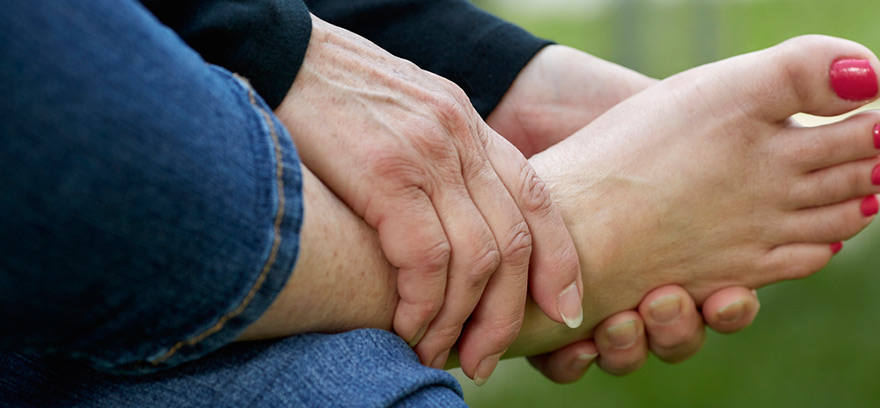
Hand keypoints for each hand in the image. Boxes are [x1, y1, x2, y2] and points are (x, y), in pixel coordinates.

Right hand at [273, 15, 582, 381]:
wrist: (279, 54)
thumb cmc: (333, 95)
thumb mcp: (406, 113)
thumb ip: (438, 157)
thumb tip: (449, 219)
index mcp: (469, 126)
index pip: (538, 198)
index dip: (559, 261)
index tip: (564, 309)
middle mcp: (459, 139)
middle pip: (514, 242)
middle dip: (507, 314)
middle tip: (486, 358)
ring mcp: (427, 155)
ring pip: (477, 259)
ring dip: (458, 321)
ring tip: (436, 353)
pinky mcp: (385, 174)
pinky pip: (426, 258)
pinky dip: (422, 305)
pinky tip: (406, 326)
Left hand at [491, 44, 763, 380]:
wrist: (542, 113)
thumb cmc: (626, 128)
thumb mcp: (708, 123)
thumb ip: (764, 140)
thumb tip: (853, 140)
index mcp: (694, 253)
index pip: (726, 304)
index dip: (731, 310)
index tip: (727, 296)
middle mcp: (650, 281)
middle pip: (680, 336)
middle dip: (680, 331)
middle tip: (666, 300)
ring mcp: (600, 295)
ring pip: (630, 352)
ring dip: (632, 347)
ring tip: (622, 318)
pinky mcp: (551, 303)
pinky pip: (570, 360)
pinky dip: (578, 360)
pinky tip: (579, 341)